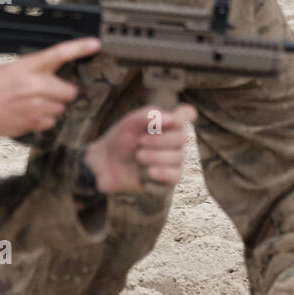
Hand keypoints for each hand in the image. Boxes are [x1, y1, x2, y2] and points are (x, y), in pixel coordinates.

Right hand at [0, 38, 93, 137]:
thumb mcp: (10, 68)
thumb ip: (34, 70)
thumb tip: (52, 75)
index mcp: (28, 67)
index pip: (60, 53)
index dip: (80, 48)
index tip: (95, 44)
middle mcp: (36, 86)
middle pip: (70, 90)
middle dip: (62, 91)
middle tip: (46, 90)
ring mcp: (36, 107)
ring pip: (61, 108)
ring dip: (52, 106)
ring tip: (32, 103)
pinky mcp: (34, 123)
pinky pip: (51, 122)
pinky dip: (44, 119)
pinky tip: (28, 114)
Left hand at [83, 104, 197, 193]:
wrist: (105, 164)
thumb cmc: (120, 139)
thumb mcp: (130, 122)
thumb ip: (148, 115)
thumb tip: (172, 118)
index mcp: (167, 123)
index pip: (187, 114)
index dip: (184, 115)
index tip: (173, 120)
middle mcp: (174, 142)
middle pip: (183, 137)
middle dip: (160, 140)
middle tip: (140, 142)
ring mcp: (172, 161)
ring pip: (179, 158)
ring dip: (156, 156)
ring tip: (138, 157)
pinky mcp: (168, 180)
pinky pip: (174, 177)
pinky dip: (159, 174)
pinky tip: (146, 173)